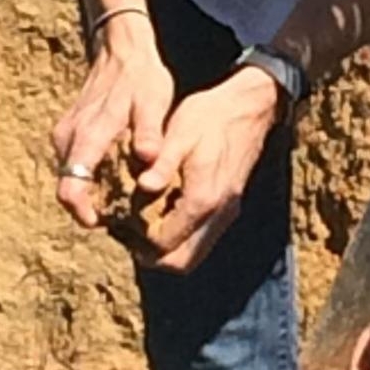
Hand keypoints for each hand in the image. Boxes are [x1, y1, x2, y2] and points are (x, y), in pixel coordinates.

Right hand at [52, 14, 173, 228]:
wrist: (122, 50)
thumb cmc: (141, 78)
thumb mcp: (154, 102)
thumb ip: (150, 131)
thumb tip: (148, 158)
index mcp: (89, 135)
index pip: (71, 185)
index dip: (81, 210)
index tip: (99, 222)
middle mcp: (69, 138)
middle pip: (68, 188)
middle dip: (89, 207)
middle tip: (122, 217)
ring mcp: (65, 136)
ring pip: (70, 177)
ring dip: (90, 193)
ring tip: (124, 200)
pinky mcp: (67, 134)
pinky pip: (74, 165)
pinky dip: (90, 178)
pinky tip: (117, 178)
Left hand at [130, 66, 280, 273]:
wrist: (250, 107)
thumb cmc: (210, 117)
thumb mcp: (180, 134)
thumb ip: (162, 164)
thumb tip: (144, 186)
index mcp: (202, 198)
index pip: (164, 243)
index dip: (137, 241)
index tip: (120, 224)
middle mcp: (218, 212)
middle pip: (181, 261)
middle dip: (152, 256)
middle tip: (130, 236)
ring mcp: (228, 211)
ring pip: (195, 253)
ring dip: (169, 249)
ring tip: (144, 227)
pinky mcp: (231, 205)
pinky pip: (205, 238)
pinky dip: (184, 237)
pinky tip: (166, 213)